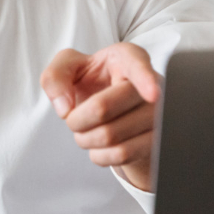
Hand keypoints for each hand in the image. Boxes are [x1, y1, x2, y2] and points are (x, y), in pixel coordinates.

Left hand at [41, 43, 162, 191]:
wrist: (112, 107)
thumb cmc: (92, 80)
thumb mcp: (68, 67)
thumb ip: (55, 76)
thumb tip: (65, 109)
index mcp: (127, 58)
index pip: (137, 67)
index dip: (145, 80)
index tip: (152, 95)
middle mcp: (151, 84)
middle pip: (102, 108)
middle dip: (76, 120)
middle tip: (74, 119)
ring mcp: (158, 115)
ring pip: (111, 136)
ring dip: (86, 139)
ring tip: (86, 131)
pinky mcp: (156, 142)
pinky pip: (123, 155)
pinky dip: (100, 155)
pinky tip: (100, 146)